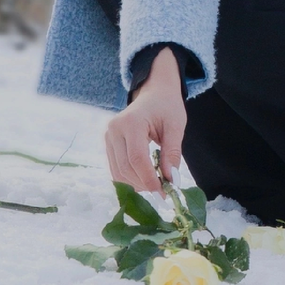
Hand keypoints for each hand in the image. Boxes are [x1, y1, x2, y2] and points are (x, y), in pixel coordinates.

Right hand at [105, 47, 184, 195]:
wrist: (154, 93)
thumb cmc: (167, 107)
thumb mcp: (176, 126)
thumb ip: (172, 153)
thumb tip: (171, 180)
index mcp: (131, 122)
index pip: (137, 158)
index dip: (149, 178)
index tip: (163, 192)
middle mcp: (114, 129)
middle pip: (125, 167)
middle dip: (143, 183)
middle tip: (162, 191)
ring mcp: (108, 137)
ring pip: (118, 171)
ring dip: (136, 184)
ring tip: (155, 185)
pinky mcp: (108, 143)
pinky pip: (115, 168)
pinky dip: (129, 178)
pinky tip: (144, 179)